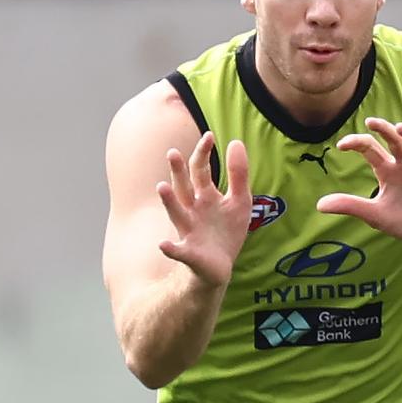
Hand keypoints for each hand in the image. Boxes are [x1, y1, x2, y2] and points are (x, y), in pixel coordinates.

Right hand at [156, 132, 250, 287]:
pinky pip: (178, 250)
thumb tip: (235, 141)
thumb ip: (238, 173)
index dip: (203, 153)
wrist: (221, 267)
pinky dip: (170, 248)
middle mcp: (192, 210)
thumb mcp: (239, 200)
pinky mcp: (190, 253)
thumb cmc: (227, 231)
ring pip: (177, 213)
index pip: (201, 170)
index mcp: (205, 196)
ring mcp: (188, 230)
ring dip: (169, 201)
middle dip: (178, 171)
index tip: (209, 135)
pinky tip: (163, 244)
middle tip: (173, 152)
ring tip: (161, 187)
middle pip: (184, 187)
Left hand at [316, 117, 401, 249]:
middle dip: (384, 130)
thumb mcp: (374, 214)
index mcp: (388, 171)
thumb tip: (319, 205)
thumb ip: (350, 206)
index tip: (341, 145)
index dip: (357, 143)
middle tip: (371, 121)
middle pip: (396, 141)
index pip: (371, 150)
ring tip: (400, 128)